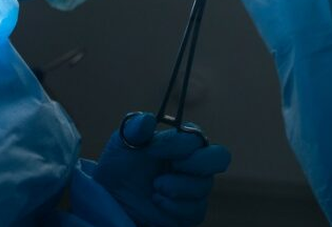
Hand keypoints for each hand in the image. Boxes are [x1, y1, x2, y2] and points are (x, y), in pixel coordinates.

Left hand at [93, 113, 231, 226]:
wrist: (111, 198)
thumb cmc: (119, 165)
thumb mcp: (122, 143)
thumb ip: (135, 128)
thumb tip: (149, 119)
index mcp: (181, 142)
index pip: (195, 137)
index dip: (176, 144)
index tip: (150, 149)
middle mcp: (193, 163)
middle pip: (220, 158)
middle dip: (197, 163)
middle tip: (173, 166)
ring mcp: (193, 188)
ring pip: (204, 186)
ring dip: (177, 187)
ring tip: (155, 187)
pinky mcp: (189, 212)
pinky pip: (195, 211)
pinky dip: (174, 208)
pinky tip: (157, 202)